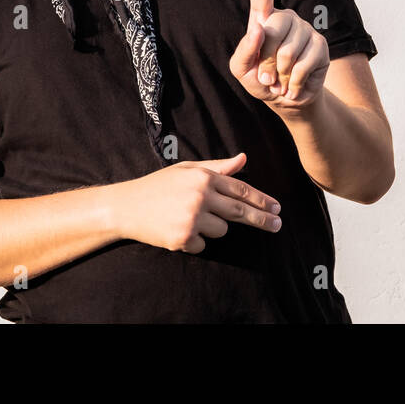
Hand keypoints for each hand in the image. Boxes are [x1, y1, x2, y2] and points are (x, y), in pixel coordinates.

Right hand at [109, 152, 282, 253]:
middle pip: (240, 211)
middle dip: (262, 219)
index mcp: (203, 177)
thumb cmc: (158, 186)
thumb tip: (243, 159)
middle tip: (279, 225)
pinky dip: (193, 240)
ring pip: (221, 230)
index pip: (240, 190)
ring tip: (186, 217)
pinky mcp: (183, 238)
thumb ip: (217, 167)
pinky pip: (202, 245)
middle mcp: (200, 196)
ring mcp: (192, 218)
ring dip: (210, 227)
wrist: (125, 206)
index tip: (277, 207)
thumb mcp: (186, 170)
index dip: (261, 199)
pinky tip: (175, 228)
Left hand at [229, 0, 329, 109]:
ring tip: (281, 79)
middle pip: (272, 30)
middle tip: (267, 76)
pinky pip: (302, 65)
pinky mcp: (320, 46)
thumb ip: (244, 51)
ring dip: (280, 75)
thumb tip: (258, 30)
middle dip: (265, 61)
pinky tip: (293, 84)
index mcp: (263, 19)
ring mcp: (305, 30)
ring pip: (288, 52)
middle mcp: (285, 19)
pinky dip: (293, 82)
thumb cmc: (260, 80)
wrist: (286, 99)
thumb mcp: (241, 70)